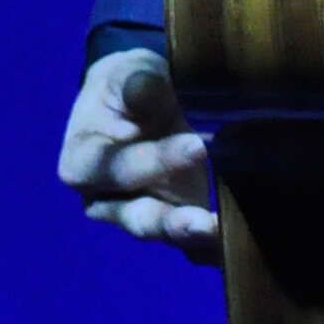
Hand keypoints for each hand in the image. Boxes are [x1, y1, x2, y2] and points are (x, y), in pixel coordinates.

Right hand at [59, 47, 218, 256]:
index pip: (114, 168)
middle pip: (137, 217)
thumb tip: (145, 88)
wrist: (147, 98)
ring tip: (222, 235)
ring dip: (195, 239)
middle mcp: (108, 200)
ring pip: (167, 236)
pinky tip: (240, 246)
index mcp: (83, 163)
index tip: (196, 145)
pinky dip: (217, 248)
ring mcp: (144, 216)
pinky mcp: (177, 224)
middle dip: (171, 221)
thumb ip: (137, 85)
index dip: (152, 161)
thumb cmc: (129, 84)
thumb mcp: (129, 75)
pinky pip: (195, 247)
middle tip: (204, 220)